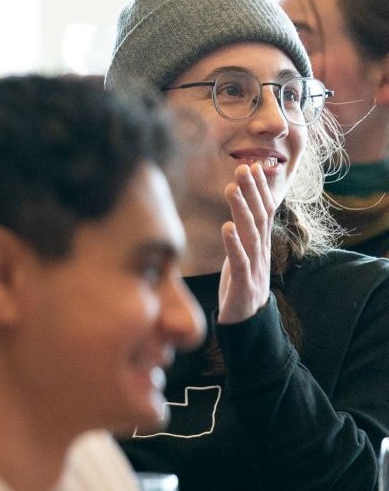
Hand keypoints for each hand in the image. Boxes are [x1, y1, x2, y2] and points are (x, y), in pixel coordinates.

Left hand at [218, 163, 276, 324]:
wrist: (247, 324)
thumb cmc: (241, 285)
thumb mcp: (242, 256)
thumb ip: (241, 236)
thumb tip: (234, 213)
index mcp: (260, 245)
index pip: (264, 211)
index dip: (259, 189)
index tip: (252, 166)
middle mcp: (261, 252)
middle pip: (260, 217)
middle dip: (253, 191)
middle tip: (245, 167)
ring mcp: (254, 268)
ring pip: (250, 234)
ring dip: (241, 210)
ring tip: (232, 189)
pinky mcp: (243, 283)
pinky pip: (239, 261)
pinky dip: (233, 244)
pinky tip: (226, 228)